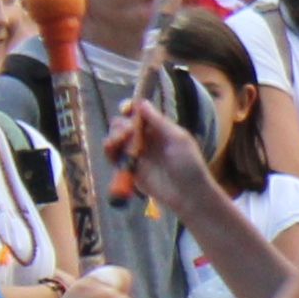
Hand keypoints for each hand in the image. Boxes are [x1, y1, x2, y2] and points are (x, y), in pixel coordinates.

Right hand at [104, 93, 217, 219]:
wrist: (188, 195)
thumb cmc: (189, 165)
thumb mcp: (178, 139)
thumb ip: (159, 121)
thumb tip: (141, 102)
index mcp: (159, 128)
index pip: (140, 113)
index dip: (131, 108)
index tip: (126, 109)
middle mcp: (145, 139)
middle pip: (124, 124)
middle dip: (121, 125)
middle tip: (128, 133)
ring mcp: (136, 154)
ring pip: (116, 139)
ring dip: (113, 137)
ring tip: (118, 142)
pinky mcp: (129, 169)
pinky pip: (114, 157)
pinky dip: (109, 152)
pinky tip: (111, 149)